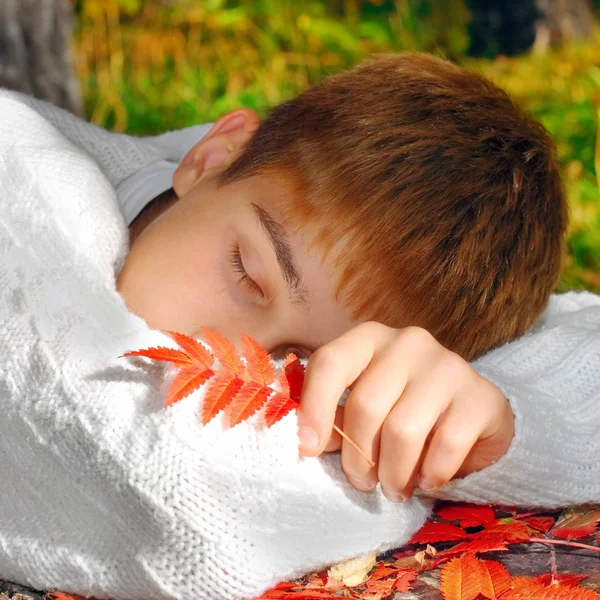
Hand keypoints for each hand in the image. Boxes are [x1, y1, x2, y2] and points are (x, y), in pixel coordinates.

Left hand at [295, 322, 514, 501]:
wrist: (470, 414)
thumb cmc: (402, 409)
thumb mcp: (362, 408)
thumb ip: (334, 419)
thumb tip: (306, 442)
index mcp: (370, 339)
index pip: (331, 362)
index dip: (314, 407)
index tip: (306, 449)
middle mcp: (408, 342)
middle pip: (366, 405)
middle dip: (358, 457)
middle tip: (363, 482)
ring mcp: (448, 365)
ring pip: (402, 430)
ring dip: (393, 473)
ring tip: (394, 488)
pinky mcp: (481, 396)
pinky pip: (446, 445)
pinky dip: (432, 474)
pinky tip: (429, 479)